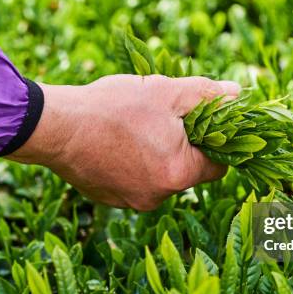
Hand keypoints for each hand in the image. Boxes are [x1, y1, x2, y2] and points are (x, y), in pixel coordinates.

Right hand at [7, 74, 239, 210]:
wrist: (56, 127)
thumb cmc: (114, 107)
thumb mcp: (167, 91)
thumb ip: (207, 95)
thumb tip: (237, 95)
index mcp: (179, 174)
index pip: (218, 166)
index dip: (218, 143)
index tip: (206, 124)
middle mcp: (159, 196)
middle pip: (188, 172)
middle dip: (184, 146)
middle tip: (167, 118)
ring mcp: (132, 201)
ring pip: (161, 176)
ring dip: (158, 154)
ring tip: (138, 128)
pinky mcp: (110, 199)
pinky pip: (135, 182)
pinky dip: (135, 164)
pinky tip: (119, 142)